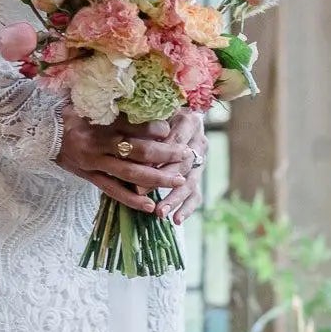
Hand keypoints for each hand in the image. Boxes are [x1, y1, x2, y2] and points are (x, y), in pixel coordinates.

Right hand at [54, 109, 198, 213]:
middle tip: (186, 155)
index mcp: (100, 121)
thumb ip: (120, 105)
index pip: (132, 125)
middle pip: (137, 150)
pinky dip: (132, 199)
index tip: (171, 129)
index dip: (154, 128)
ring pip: (129, 174)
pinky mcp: (90, 177)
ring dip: (155, 178)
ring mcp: (94, 163)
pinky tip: (150, 206)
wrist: (41, 132)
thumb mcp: (93, 102)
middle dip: (165, 154)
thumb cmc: (72, 112)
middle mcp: (98, 143)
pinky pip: (113, 191)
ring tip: (177, 181)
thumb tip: (151, 107)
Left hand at [150, 108, 206, 226]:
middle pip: (184, 164)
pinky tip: (177, 220)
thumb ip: (146, 125)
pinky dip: (187, 208)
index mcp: (190, 121)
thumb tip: (129, 145)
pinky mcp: (198, 175)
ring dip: (175, 198)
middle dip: (163, 179)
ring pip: (191, 181)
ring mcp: (201, 160)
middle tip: (141, 191)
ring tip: (161, 213)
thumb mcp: (153, 112)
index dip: (160, 154)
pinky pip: (196, 194)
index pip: (176, 140)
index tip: (141, 165)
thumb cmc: (160, 111)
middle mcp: (200, 141)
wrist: (180, 112)